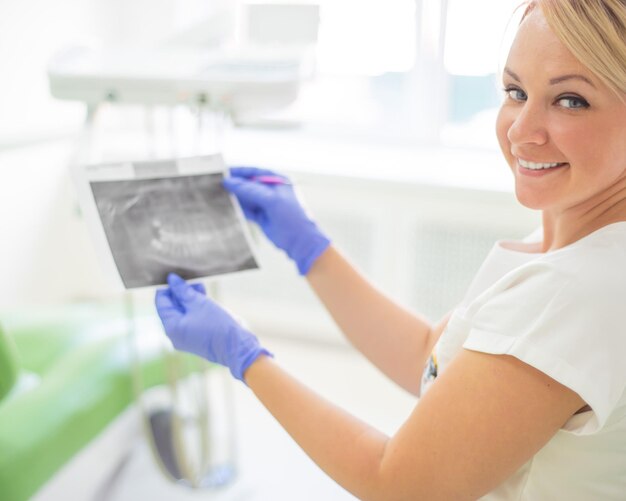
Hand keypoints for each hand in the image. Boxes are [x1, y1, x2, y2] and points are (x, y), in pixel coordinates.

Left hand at [155, 274, 270, 381]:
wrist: (236, 346)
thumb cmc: (217, 325)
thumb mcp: (199, 303)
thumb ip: (183, 291)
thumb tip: (172, 279)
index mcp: (171, 326)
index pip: (161, 302)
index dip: (167, 287)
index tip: (175, 275)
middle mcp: (174, 334)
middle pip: (172, 307)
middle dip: (180, 292)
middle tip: (190, 277)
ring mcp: (185, 337)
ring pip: (183, 312)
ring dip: (189, 298)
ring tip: (199, 285)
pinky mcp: (195, 338)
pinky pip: (190, 319)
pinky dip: (195, 308)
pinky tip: (203, 296)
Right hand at [223, 167, 329, 274]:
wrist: (301, 242)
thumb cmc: (293, 217)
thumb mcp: (271, 200)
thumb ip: (250, 190)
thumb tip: (230, 182)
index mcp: (278, 181)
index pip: (255, 172)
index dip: (240, 171)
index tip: (223, 172)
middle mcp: (272, 191)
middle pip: (249, 184)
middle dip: (234, 185)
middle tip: (216, 184)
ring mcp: (267, 204)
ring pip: (246, 197)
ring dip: (234, 197)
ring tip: (217, 195)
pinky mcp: (262, 217)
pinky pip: (247, 209)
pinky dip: (238, 208)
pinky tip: (226, 207)